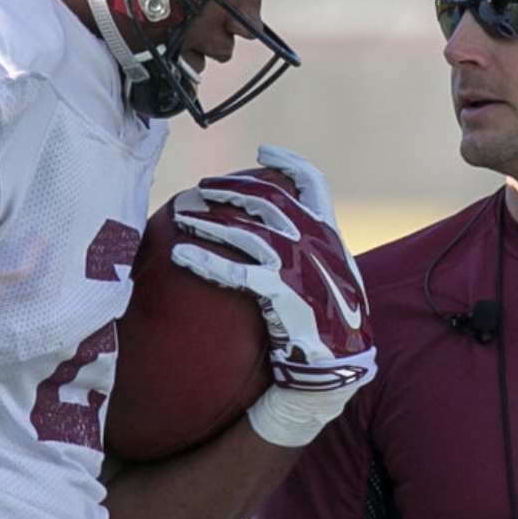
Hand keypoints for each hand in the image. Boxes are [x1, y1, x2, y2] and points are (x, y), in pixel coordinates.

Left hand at [170, 146, 375, 444]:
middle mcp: (317, 243)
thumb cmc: (329, 323)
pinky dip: (206, 260)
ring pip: (245, 231)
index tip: (262, 152)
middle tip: (202, 189)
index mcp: (330, 234)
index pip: (313, 183)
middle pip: (266, 200)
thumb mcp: (331, 276)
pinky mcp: (282, 294)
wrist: (336, 366)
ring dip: (210, 221)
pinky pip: (235, 271)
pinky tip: (181, 256)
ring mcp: (300, 267)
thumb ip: (312, 249)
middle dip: (230, 189)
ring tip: (181, 217)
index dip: (286, 162)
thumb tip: (281, 230)